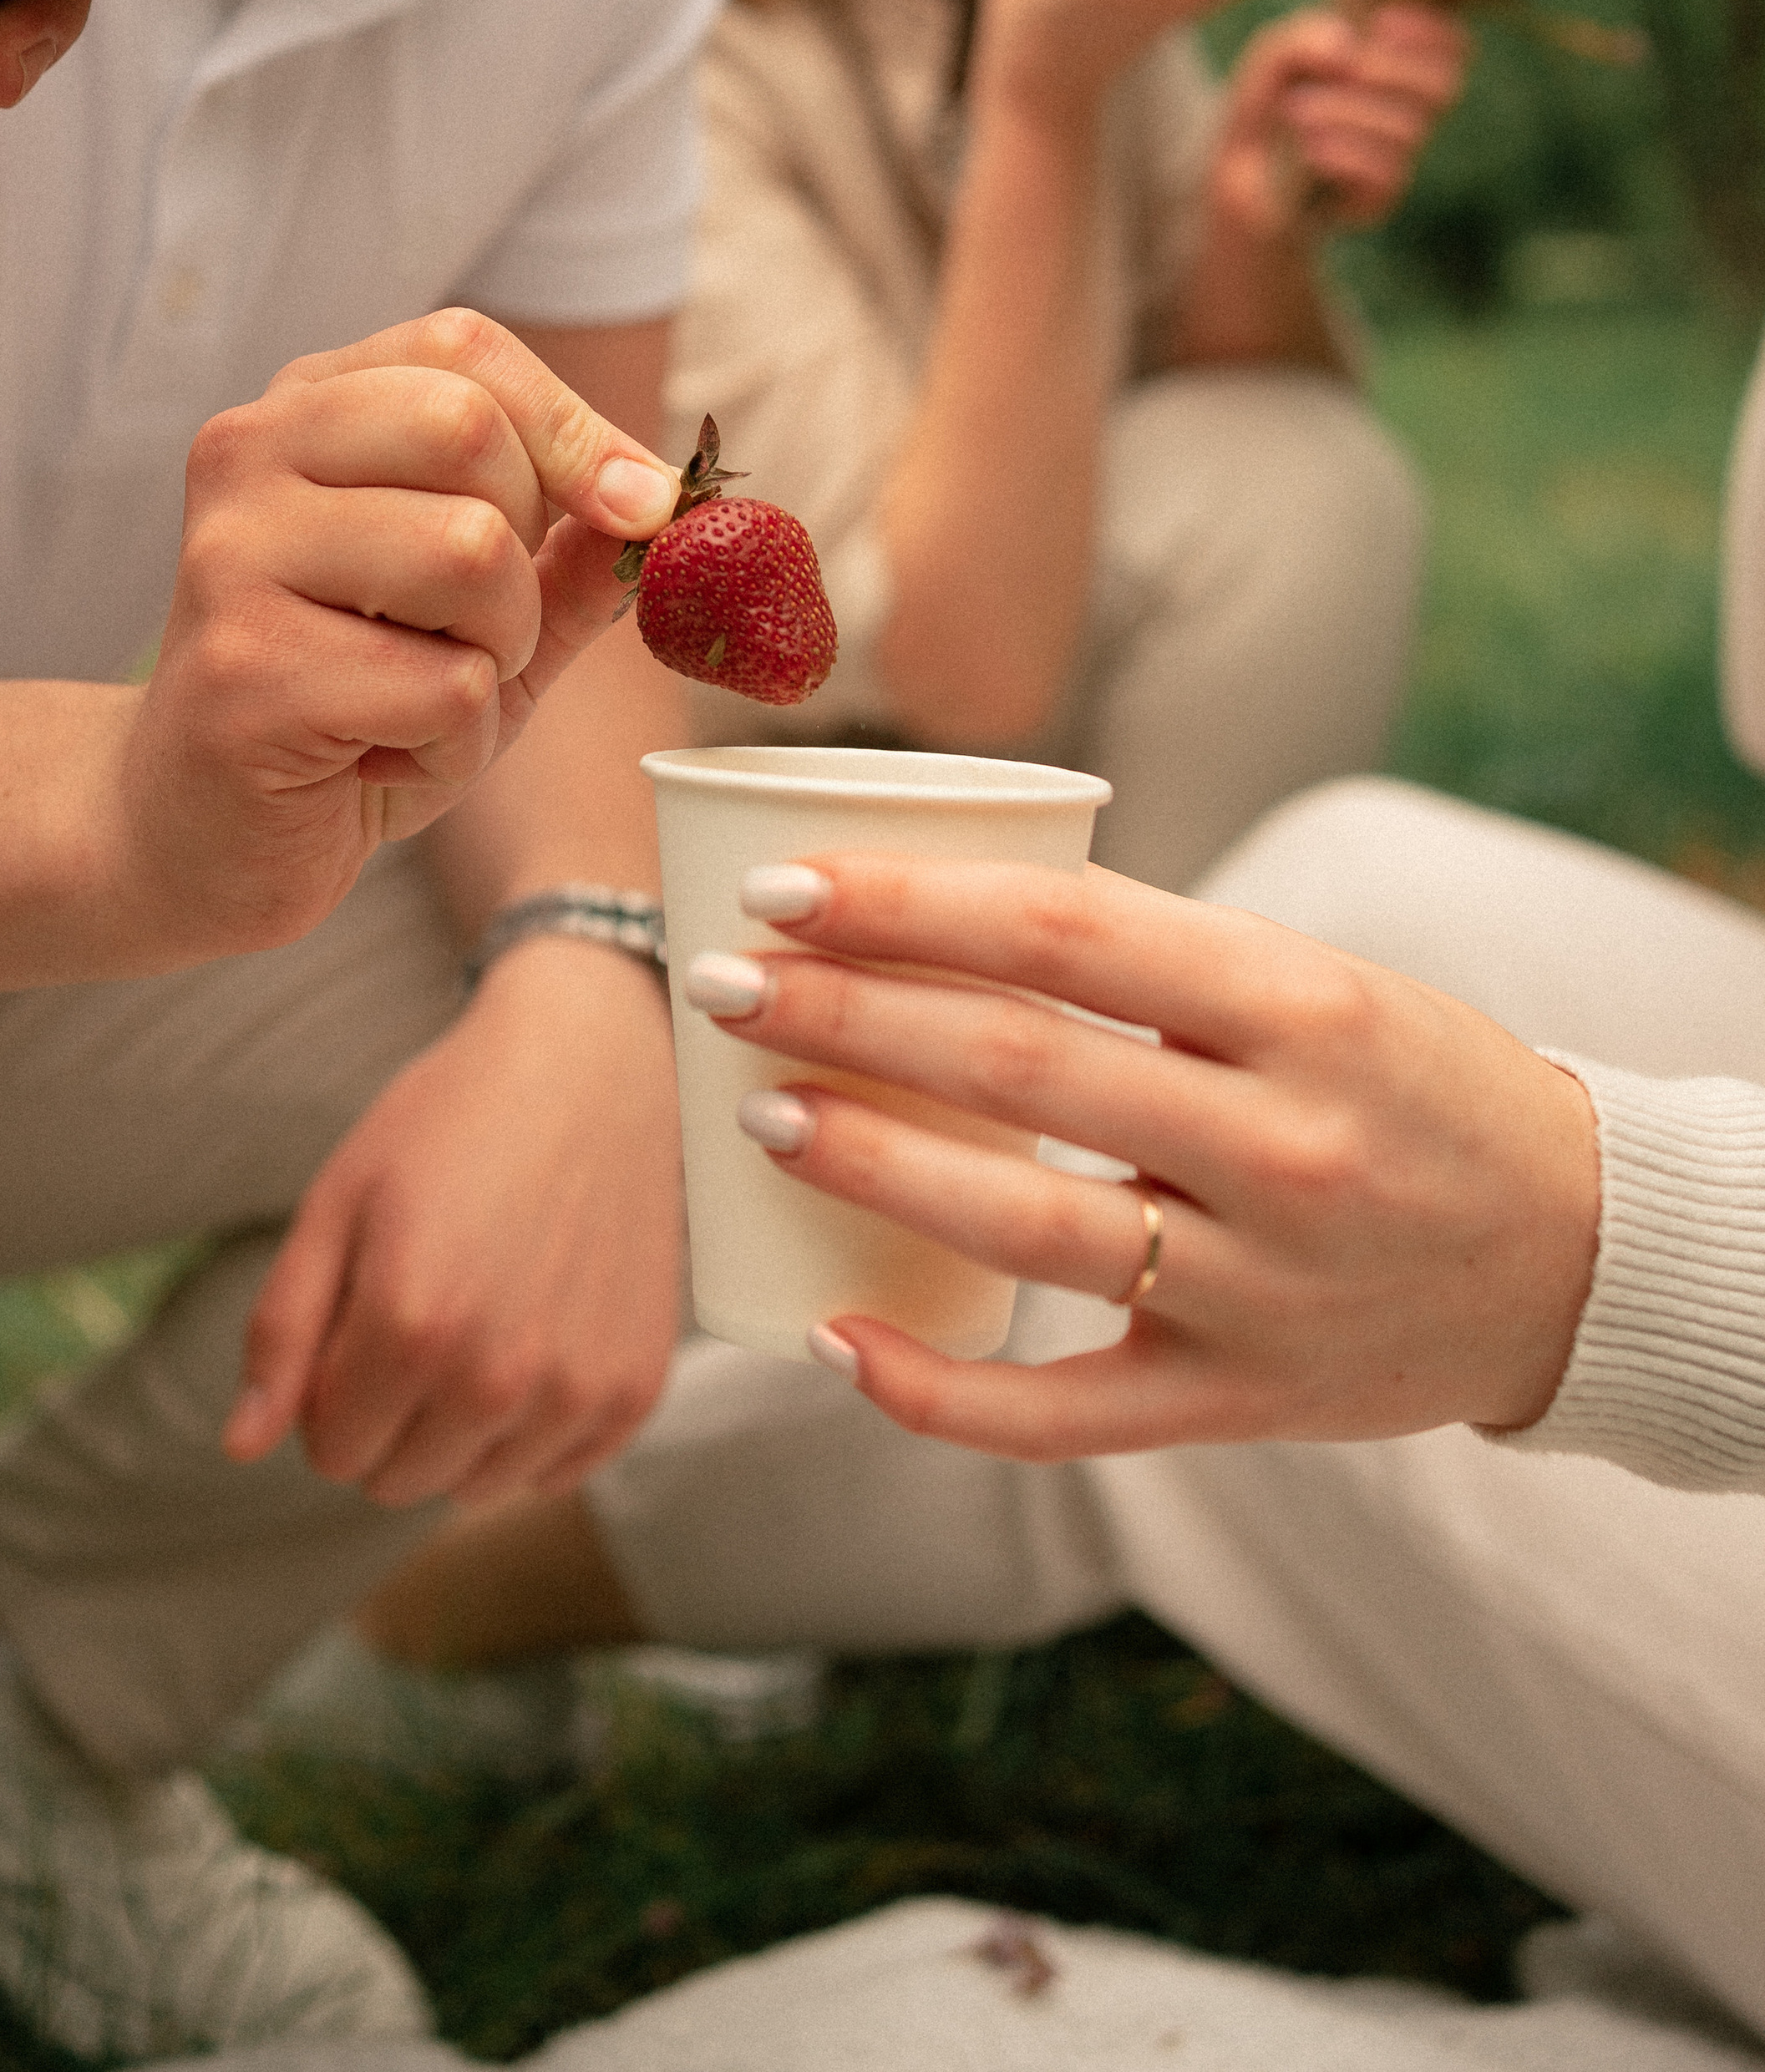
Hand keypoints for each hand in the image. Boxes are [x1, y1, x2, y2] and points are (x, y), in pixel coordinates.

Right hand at [105, 308, 681, 967]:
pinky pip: (446, 687)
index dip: (577, 426)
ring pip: (471, 556)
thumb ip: (570, 549)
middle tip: (478, 636)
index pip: (465, 349)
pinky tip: (381, 758)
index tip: (644, 506)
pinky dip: (458, 746)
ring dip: (497, 654)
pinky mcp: (244, 672)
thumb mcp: (482, 615)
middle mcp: (249, 456)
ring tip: (422, 698)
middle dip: (526, 554)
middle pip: (473, 435)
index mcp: (305, 410)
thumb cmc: (352, 707)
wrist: (195, 837)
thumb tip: (675, 498)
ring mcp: (233, 559)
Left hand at [224, 935, 683, 1499]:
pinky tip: (536, 1336)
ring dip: (459, 1428)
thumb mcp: (339, 1202)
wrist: (592, 1065)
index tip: (358, 1321)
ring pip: (475, 1486)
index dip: (329, 1393)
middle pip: (397, 1480)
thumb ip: (282, 1331)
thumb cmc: (452, 1122)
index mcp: (410, 1328)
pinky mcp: (633, 1390)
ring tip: (480, 1318)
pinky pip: (554, 1470)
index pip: (332, 1451)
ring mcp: (576, 1390)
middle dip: (386, 1416)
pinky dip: (532, 1429)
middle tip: (418, 1312)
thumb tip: (241, 1446)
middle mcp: (498, 1376)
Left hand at [697, 853, 1600, 1457]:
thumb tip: (937, 907)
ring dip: (870, 1168)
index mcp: (1301, 1010)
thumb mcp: (1315, 985)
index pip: (1065, 935)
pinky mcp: (1238, 1403)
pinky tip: (836, 1338)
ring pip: (1023, 1227)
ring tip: (761, 1115)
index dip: (907, 905)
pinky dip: (937, 1389)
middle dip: (845, 1018)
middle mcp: (1282, 1148)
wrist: (1574, 1256)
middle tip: (722, 984)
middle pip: (1017, 1067)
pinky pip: (1062, 1412)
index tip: (782, 883)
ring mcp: (1257, 1288)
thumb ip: (1152, 961)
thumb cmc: (1409, 1085)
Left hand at [1209, 4, 1467, 241]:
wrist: (1238, 184)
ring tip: (1295, 111)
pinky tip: (1308, 148)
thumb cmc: (1268, 114)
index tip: (1377, 25)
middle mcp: (1406, 118)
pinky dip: (1345, 151)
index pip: (1455, 51)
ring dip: (1346, 110)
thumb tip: (1345, 48)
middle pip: (1444, 88)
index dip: (1430, 33)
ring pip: (1408, 129)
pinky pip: (1389, 173)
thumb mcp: (1271, 64)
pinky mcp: (1376, 202)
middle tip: (1342, 70)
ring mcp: (1395, 163)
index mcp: (1396, 77)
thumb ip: (1299, 41)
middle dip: (1391, 68)